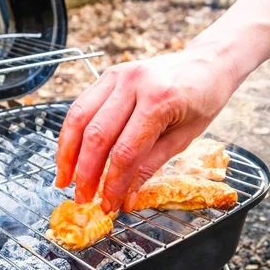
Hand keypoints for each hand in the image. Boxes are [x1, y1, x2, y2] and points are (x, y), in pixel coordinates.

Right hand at [54, 46, 239, 212]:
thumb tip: (125, 197)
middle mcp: (134, 83)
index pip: (126, 151)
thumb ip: (150, 166)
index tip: (108, 204)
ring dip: (67, 153)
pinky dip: (70, 133)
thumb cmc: (201, 101)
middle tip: (82, 198)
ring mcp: (117, 75)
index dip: (113, 183)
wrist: (205, 64)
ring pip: (79, 118)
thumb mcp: (183, 139)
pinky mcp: (107, 75)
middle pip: (97, 135)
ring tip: (64, 179)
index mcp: (160, 100)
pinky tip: (69, 154)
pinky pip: (80, 106)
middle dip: (86, 172)